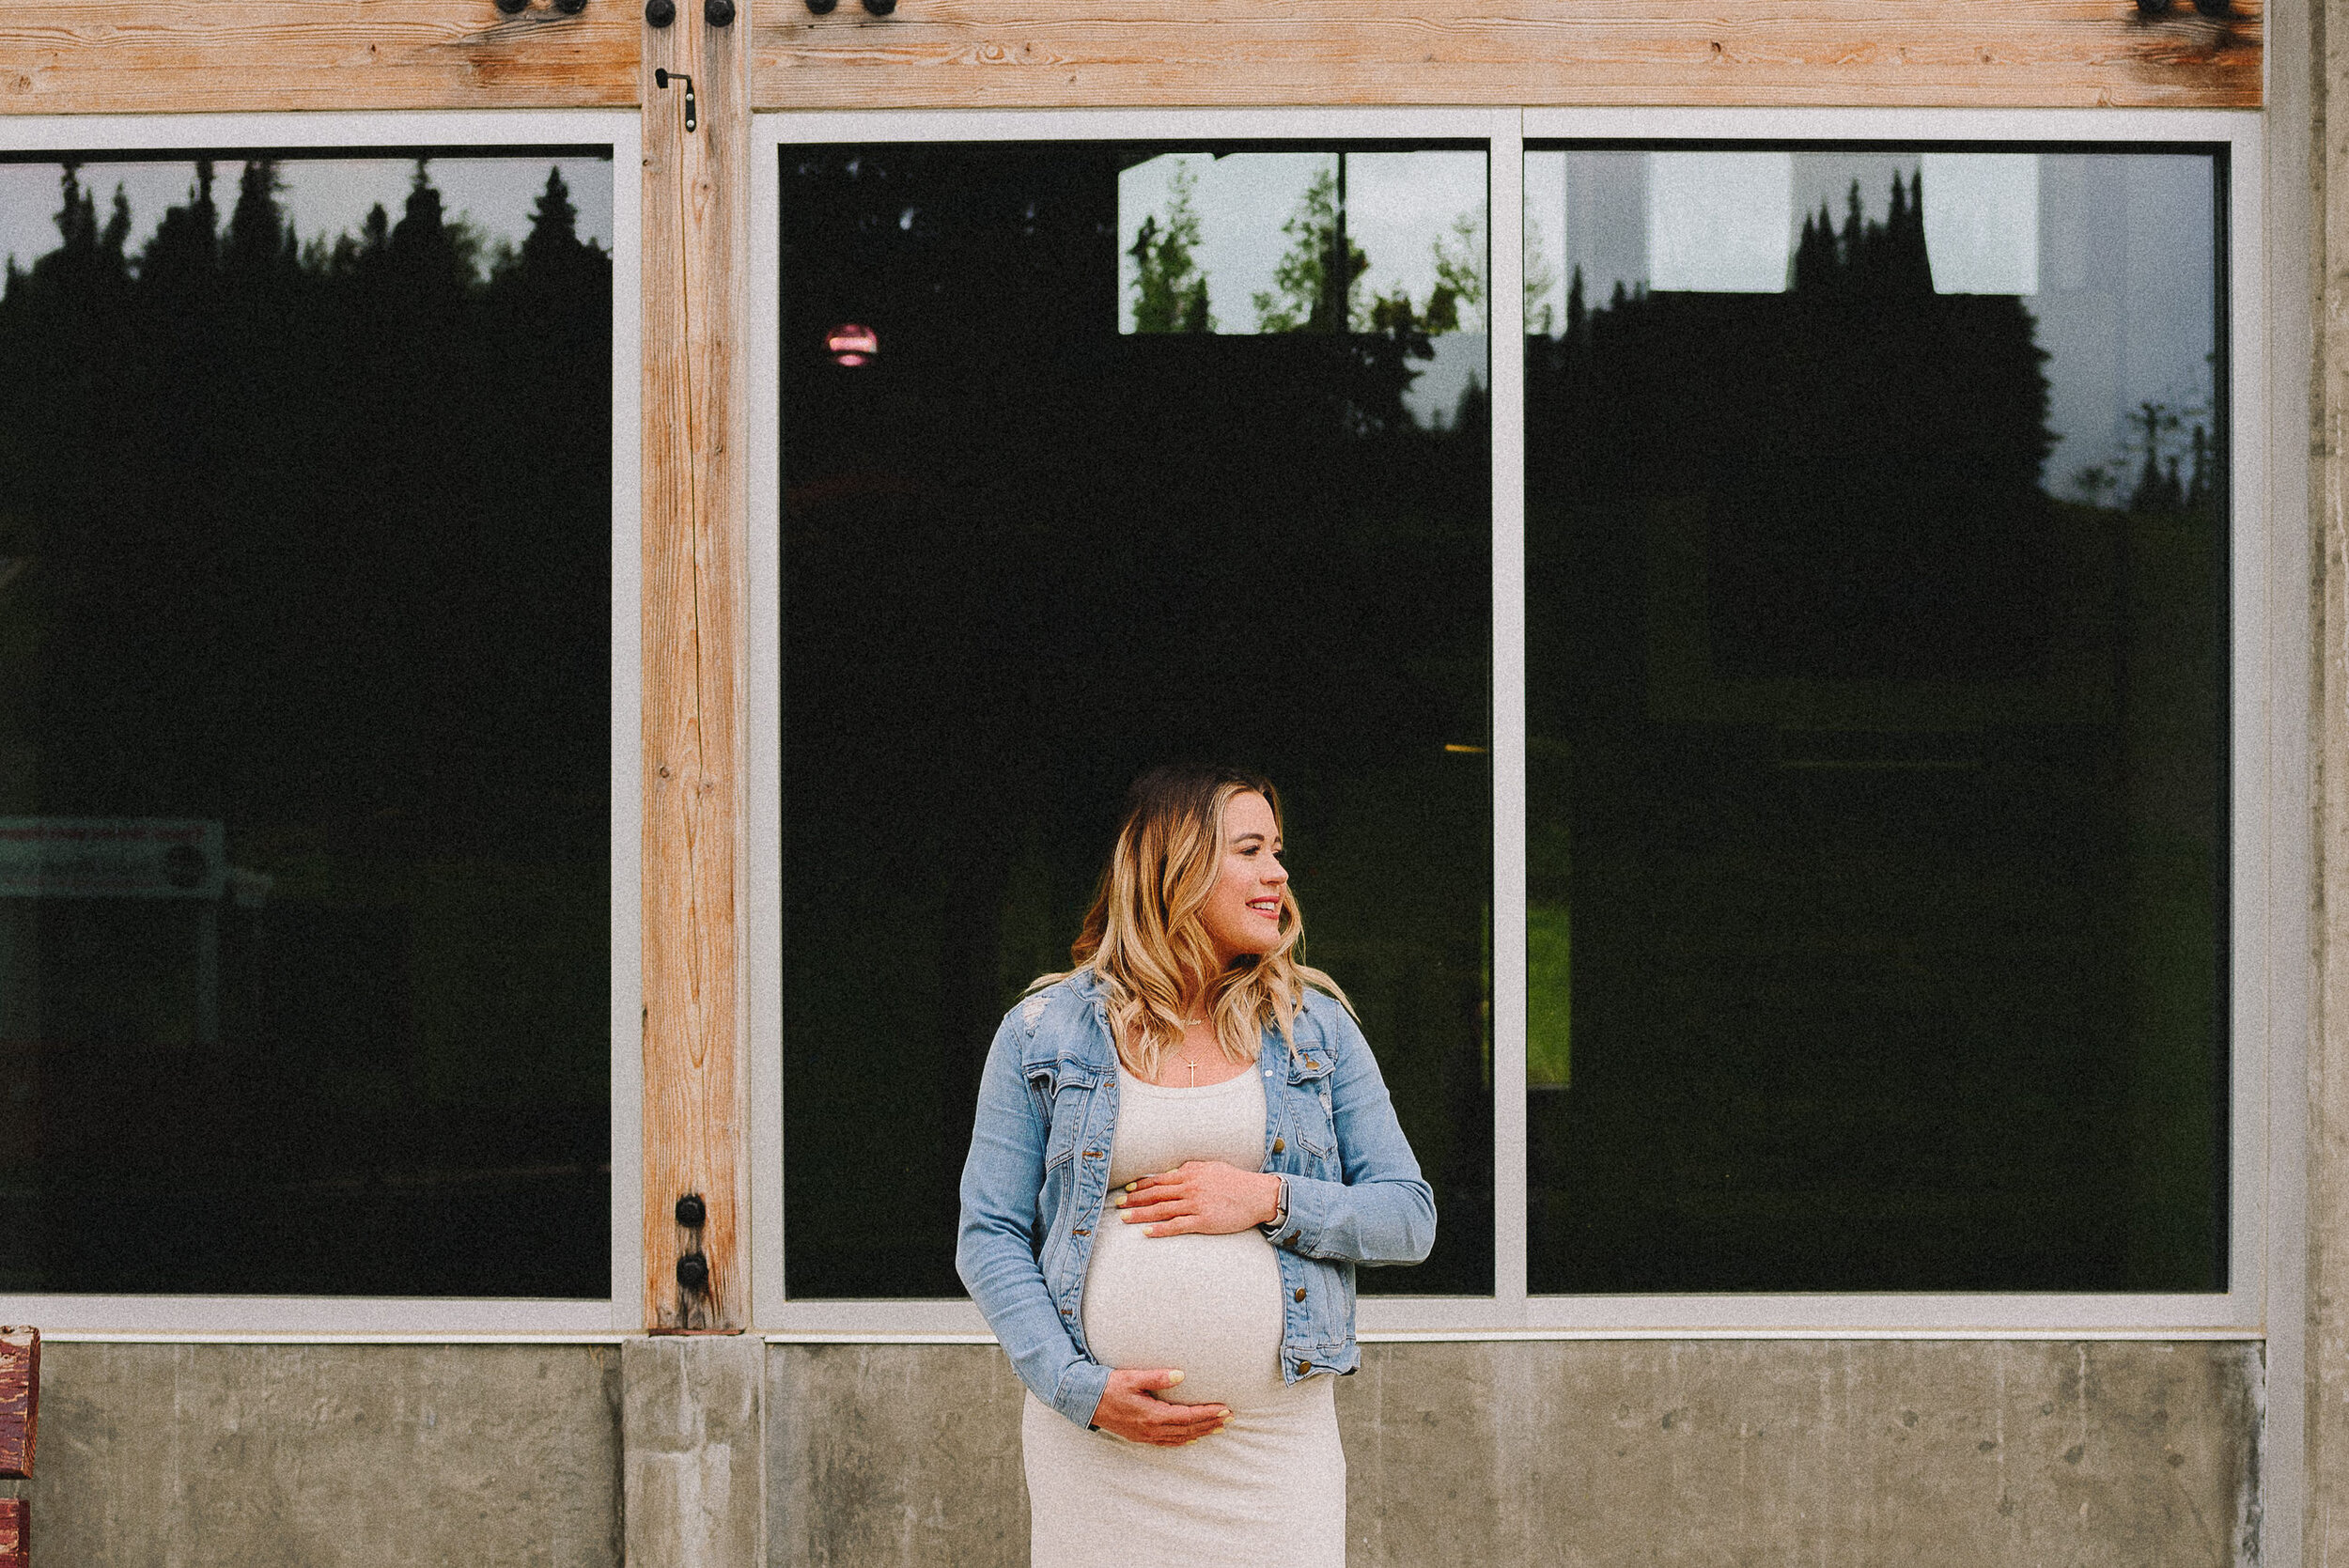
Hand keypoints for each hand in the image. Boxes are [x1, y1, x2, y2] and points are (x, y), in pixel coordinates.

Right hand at [1088, 1368, 1229, 1445]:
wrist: (1085, 1401)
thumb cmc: (1108, 1386)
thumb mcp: (1133, 1377)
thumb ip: (1158, 1377)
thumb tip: (1182, 1375)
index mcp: (1152, 1415)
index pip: (1188, 1416)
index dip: (1208, 1413)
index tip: (1225, 1409)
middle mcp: (1151, 1429)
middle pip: (1188, 1429)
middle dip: (1211, 1424)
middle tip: (1230, 1418)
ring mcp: (1146, 1436)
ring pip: (1180, 1438)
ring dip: (1201, 1433)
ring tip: (1218, 1428)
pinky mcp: (1140, 1437)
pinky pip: (1168, 1442)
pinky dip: (1183, 1440)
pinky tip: (1191, 1437)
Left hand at [1113, 1161, 1281, 1236]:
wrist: (1257, 1195)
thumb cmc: (1236, 1181)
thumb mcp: (1211, 1167)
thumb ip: (1191, 1170)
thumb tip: (1172, 1173)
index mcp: (1190, 1173)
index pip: (1159, 1180)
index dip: (1141, 1186)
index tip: (1127, 1190)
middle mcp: (1189, 1187)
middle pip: (1155, 1194)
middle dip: (1134, 1200)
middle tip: (1118, 1206)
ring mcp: (1195, 1204)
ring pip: (1161, 1210)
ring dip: (1140, 1214)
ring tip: (1125, 1219)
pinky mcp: (1203, 1221)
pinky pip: (1177, 1226)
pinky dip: (1160, 1229)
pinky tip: (1147, 1233)